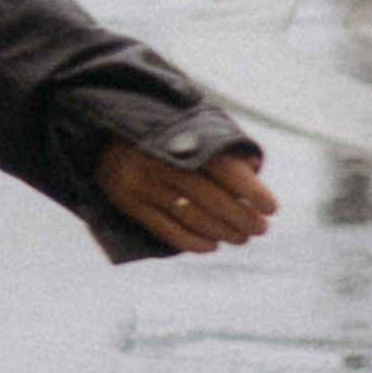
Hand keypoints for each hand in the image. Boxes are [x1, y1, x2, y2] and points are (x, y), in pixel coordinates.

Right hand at [94, 142, 275, 252]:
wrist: (100, 130)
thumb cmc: (158, 131)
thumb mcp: (187, 127)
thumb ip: (220, 148)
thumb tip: (253, 177)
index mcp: (178, 138)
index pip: (224, 170)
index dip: (252, 191)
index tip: (271, 208)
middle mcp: (158, 162)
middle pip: (210, 198)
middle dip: (241, 217)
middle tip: (260, 228)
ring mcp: (140, 184)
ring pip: (190, 216)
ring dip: (222, 232)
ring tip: (242, 237)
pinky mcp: (127, 202)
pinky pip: (165, 229)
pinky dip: (191, 241)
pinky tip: (211, 245)